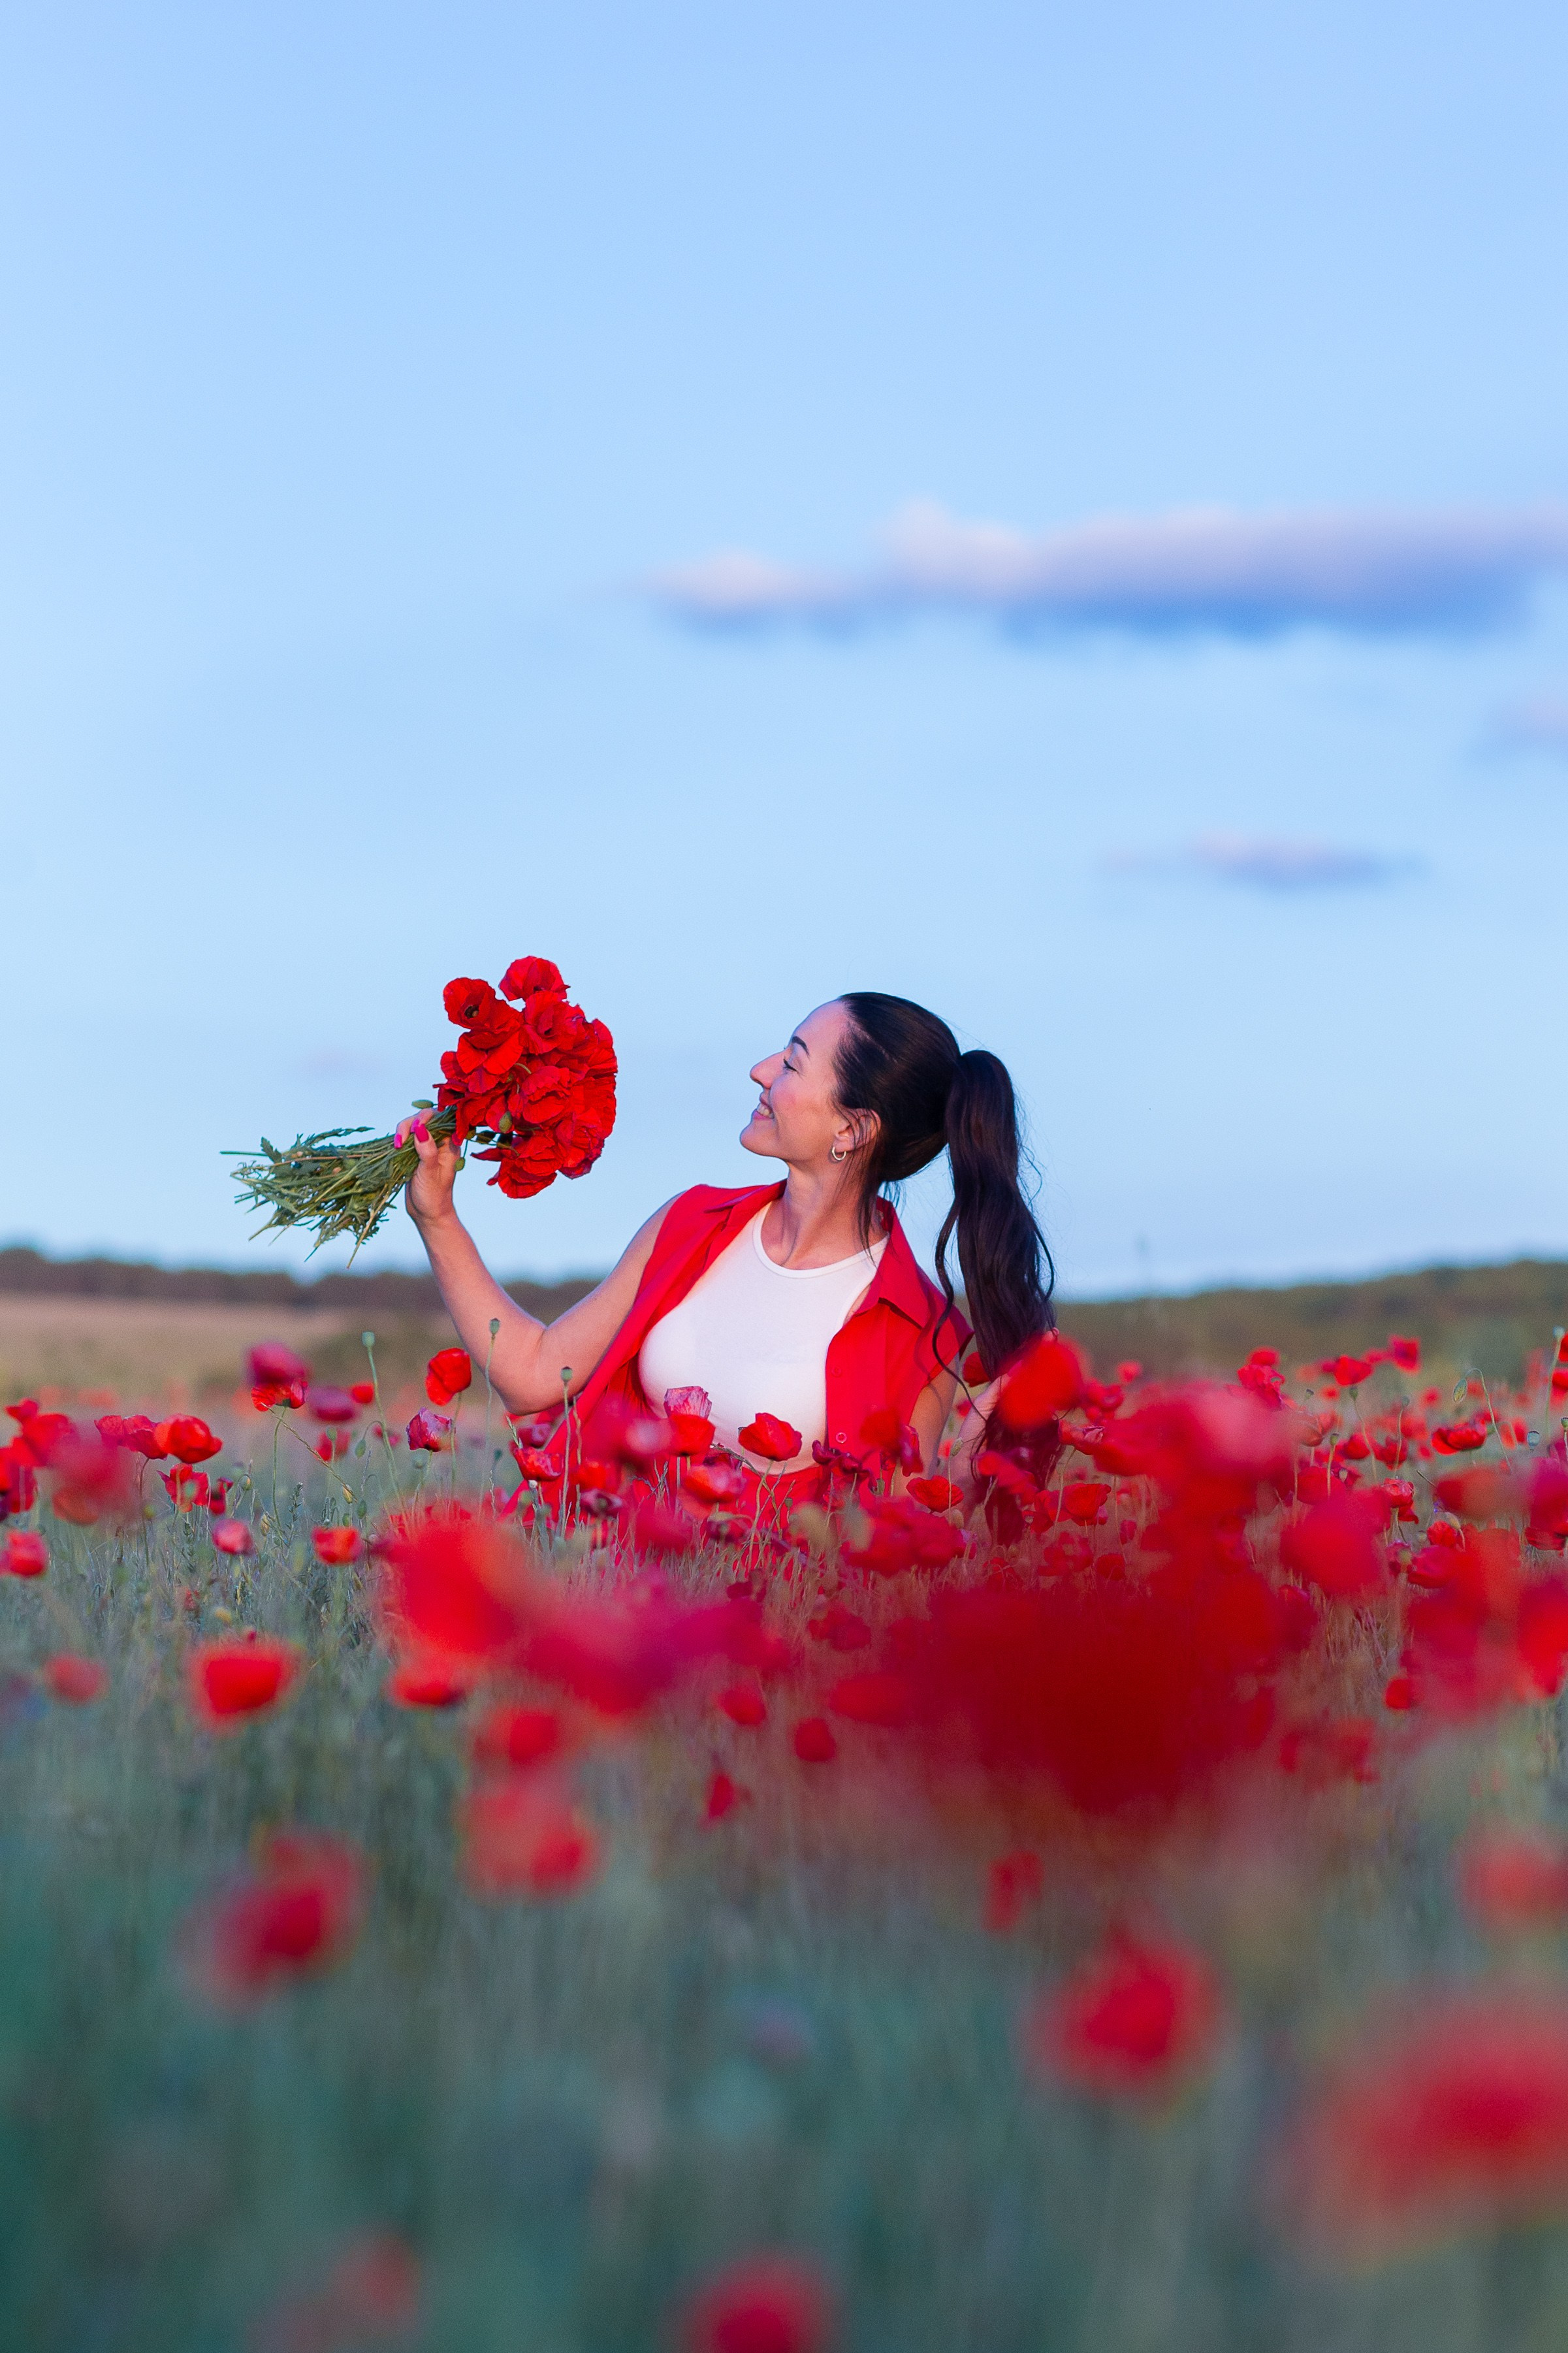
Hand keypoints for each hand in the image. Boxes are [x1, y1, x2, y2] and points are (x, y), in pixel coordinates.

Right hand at [395, 1113, 461, 1229]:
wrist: (427, 1213)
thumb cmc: (434, 1197)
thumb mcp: (430, 1174)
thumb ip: (426, 1151)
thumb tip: (420, 1128)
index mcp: (450, 1145)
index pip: (442, 1118)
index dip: (427, 1117)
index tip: (415, 1129)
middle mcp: (439, 1142)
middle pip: (425, 1118)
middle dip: (410, 1123)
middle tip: (400, 1140)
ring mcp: (426, 1146)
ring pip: (413, 1126)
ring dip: (402, 1131)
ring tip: (397, 1146)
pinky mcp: (414, 1152)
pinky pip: (406, 1137)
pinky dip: (399, 1138)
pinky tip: (395, 1146)